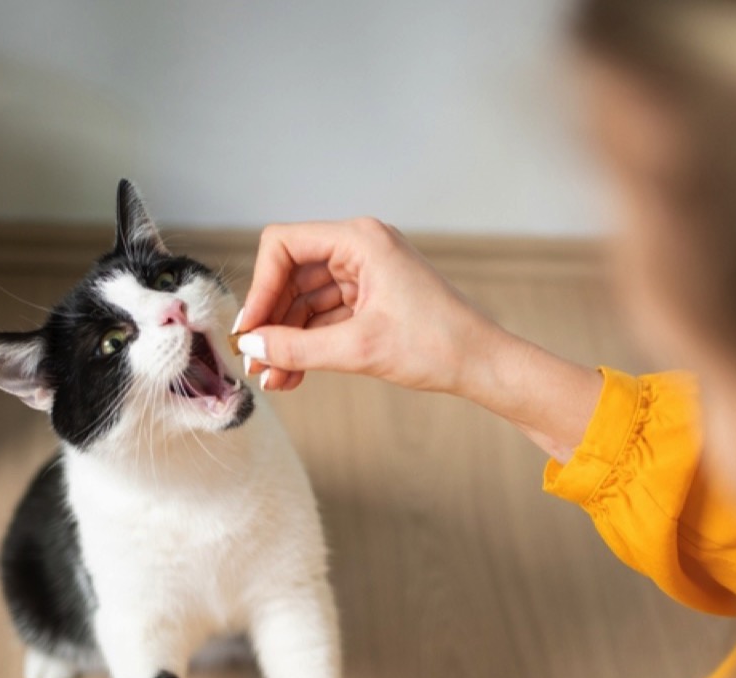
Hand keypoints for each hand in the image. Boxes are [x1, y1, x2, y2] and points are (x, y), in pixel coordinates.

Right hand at [236, 217, 602, 461]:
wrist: (484, 365)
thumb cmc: (437, 346)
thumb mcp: (358, 348)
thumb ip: (297, 347)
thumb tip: (251, 345)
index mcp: (360, 239)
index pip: (283, 245)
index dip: (260, 286)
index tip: (251, 329)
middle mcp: (360, 248)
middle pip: (291, 275)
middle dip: (272, 321)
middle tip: (256, 363)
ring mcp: (366, 274)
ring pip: (305, 301)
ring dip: (287, 339)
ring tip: (273, 379)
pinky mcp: (372, 300)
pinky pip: (325, 316)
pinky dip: (308, 344)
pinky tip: (292, 375)